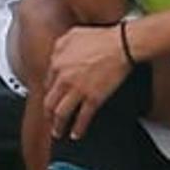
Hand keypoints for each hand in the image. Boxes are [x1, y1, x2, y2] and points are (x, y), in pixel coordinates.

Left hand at [44, 25, 133, 139]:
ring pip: (61, 113)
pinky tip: (76, 134)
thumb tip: (54, 56)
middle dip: (48, 114)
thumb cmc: (101, 38)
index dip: (49, 92)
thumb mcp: (72, 35)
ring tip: (58, 133)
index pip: (47, 83)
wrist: (122, 45)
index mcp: (57, 63)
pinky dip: (78, 129)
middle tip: (48, 120)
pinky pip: (82, 118)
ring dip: (58, 126)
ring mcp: (78, 90)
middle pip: (50, 102)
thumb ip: (59, 46)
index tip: (51, 99)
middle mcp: (64, 78)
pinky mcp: (93, 99)